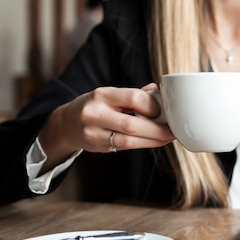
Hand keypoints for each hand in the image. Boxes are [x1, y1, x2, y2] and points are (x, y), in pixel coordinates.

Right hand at [38, 83, 174, 170]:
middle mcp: (95, 113)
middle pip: (131, 124)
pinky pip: (125, 148)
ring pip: (128, 141)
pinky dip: (143, 144)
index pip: (132, 98)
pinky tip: (155, 141)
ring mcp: (94, 133)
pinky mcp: (97, 147)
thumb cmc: (96, 105)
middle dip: (157, 129)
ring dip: (153, 140)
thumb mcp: (111, 94)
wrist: (67, 123)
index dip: (152, 106)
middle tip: (173, 131)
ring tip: (167, 138)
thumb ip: (134, 94)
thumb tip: (160, 91)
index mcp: (102, 95)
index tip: (164, 110)